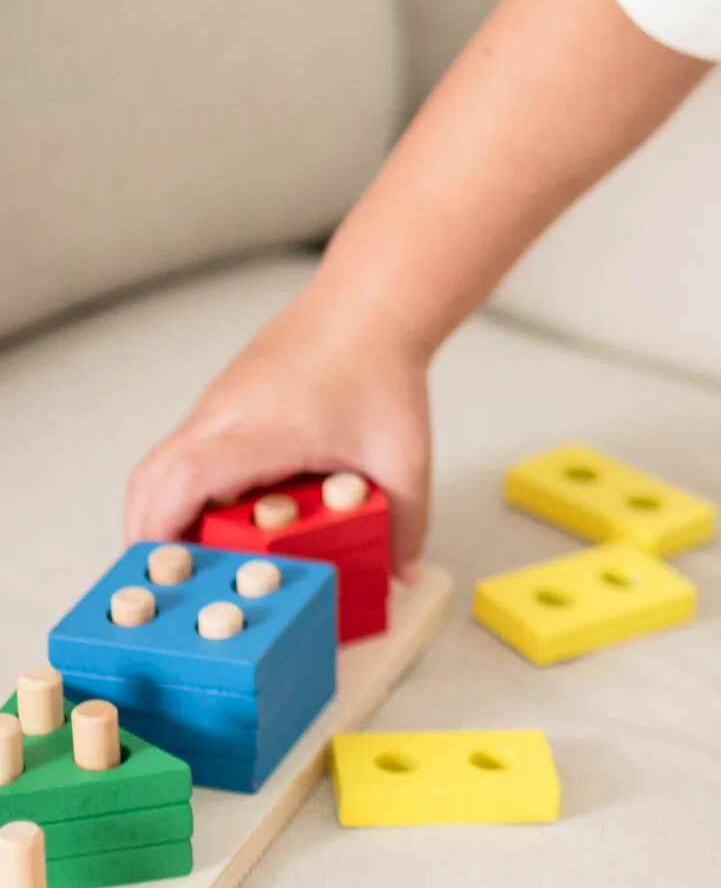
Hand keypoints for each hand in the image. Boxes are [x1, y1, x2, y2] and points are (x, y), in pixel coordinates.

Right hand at [124, 292, 433, 570]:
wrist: (368, 305)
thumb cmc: (380, 370)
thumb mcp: (404, 455)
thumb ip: (407, 520)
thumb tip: (402, 574)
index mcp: (264, 429)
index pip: (187, 476)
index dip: (165, 526)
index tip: (165, 568)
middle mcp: (225, 416)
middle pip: (151, 478)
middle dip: (148, 535)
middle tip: (169, 582)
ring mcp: (216, 406)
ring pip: (159, 464)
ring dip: (161, 512)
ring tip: (191, 558)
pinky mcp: (220, 403)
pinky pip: (181, 451)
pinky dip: (180, 489)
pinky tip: (216, 519)